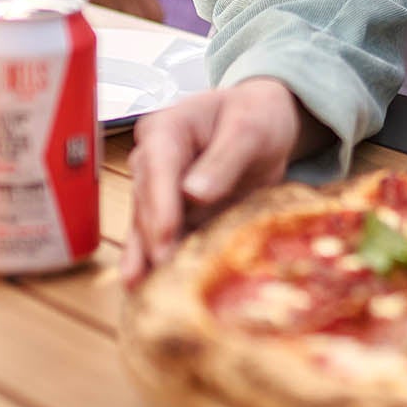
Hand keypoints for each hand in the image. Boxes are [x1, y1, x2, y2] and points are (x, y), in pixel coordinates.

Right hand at [120, 78, 310, 286]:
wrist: (266, 121)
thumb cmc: (256, 115)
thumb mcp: (249, 128)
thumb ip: (224, 158)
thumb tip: (194, 194)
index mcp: (167, 129)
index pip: (157, 166)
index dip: (159, 203)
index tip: (164, 236)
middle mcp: (154, 160)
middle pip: (147, 200)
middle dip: (152, 237)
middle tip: (160, 275)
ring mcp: (162, 189)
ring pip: (148, 224)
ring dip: (146, 257)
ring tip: (140, 291)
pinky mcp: (175, 214)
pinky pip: (165, 238)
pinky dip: (161, 262)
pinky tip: (152, 289)